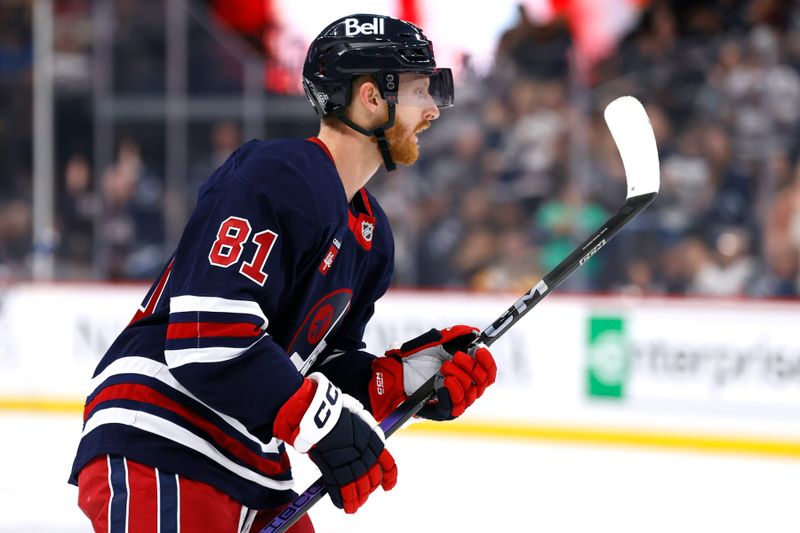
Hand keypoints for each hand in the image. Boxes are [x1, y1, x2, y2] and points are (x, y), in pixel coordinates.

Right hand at [273, 373, 396, 512]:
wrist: (320, 413)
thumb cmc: (336, 411)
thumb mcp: (358, 418)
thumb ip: (363, 431)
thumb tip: (360, 435)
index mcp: (375, 442)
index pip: (389, 465)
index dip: (389, 478)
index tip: (387, 486)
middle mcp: (367, 456)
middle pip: (372, 480)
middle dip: (368, 489)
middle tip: (362, 494)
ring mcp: (352, 465)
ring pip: (359, 489)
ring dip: (356, 499)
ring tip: (353, 506)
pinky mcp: (335, 472)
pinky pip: (341, 492)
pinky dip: (342, 501)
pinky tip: (342, 505)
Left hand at [369, 325, 496, 420]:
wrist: (394, 373)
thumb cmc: (415, 360)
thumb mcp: (435, 342)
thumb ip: (454, 335)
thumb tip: (473, 332)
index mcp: (467, 372)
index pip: (488, 372)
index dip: (487, 361)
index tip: (479, 349)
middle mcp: (465, 388)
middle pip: (482, 382)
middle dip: (471, 367)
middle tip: (456, 357)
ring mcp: (455, 401)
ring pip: (470, 394)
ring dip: (459, 377)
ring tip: (443, 368)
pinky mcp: (443, 413)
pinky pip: (454, 406)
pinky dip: (451, 392)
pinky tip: (443, 382)